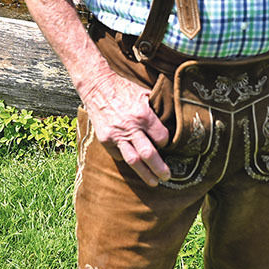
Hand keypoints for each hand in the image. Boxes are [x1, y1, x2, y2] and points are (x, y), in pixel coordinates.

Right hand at [79, 68, 170, 186]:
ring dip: (145, 174)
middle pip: (149, 154)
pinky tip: (133, 162)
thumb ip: (156, 109)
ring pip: (133, 160)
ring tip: (154, 182)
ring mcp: (116, 135)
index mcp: (143, 115)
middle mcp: (130, 127)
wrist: (97, 86)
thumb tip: (172, 122)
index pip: (161, 138)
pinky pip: (119, 155)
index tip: (165, 144)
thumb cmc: (124, 88)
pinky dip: (127, 159)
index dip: (166, 142)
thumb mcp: (145, 94)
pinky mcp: (105, 140)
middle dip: (160, 168)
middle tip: (167, 176)